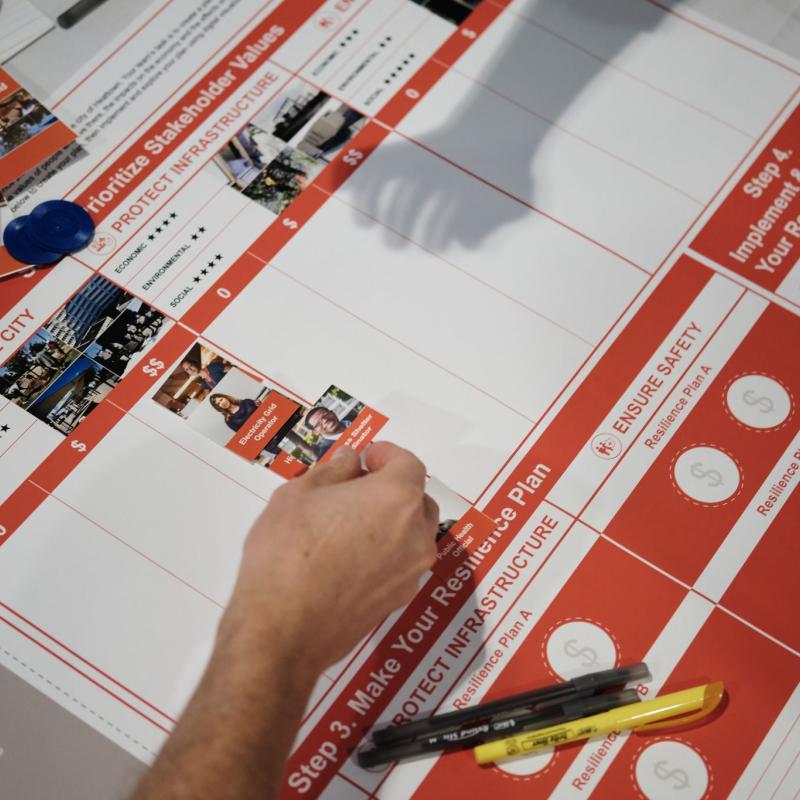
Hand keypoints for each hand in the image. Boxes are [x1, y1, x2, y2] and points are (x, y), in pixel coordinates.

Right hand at [218, 442, 438, 673]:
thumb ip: (333, 470)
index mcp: (397, 498)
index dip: (387, 455)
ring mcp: (412, 571)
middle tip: (355, 489)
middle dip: (392, 488)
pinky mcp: (399, 600)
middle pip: (417, 499)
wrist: (283, 630)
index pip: (409, 463)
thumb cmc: (287, 553)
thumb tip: (352, 462)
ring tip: (350, 524)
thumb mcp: (299, 494)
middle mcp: (416, 533)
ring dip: (392, 521)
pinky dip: (387, 551)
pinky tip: (350, 557)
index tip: (365, 459)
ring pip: (414, 533)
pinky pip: (402, 563)